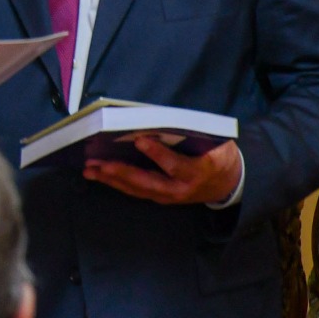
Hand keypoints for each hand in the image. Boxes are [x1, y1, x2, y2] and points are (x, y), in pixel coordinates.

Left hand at [83, 138, 242, 205]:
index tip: (140, 140)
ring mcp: (169, 196)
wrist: (228, 184)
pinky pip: (136, 191)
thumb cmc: (220, 156)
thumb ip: (192, 134)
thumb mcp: (216, 143)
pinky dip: (116, 183)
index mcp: (197, 172)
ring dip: (112, 180)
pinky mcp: (161, 197)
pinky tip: (100, 174)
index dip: (158, 154)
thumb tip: (162, 120)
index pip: (175, 165)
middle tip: (99, 163)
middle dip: (121, 173)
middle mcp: (180, 189)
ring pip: (137, 189)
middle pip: (147, 182)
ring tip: (90, 169)